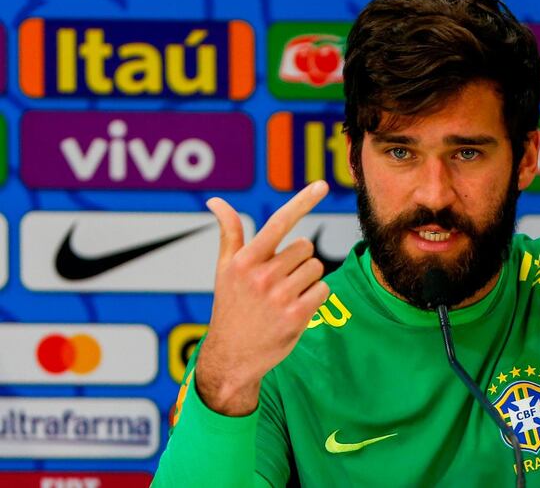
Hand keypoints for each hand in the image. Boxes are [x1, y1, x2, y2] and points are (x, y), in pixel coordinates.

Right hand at [195, 181, 330, 415]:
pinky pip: (322, 290)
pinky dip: (314, 298)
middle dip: (298, 261)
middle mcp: (261, 276)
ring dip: (307, 280)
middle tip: (279, 281)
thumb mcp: (224, 270)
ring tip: (284, 297)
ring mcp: (279, 297)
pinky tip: (294, 310)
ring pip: (315, 268)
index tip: (322, 185)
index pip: (279, 222)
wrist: (232, 356)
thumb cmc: (231, 306)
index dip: (303, 201)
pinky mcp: (296, 316)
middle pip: (305, 247)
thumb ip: (229, 234)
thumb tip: (215, 201)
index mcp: (244, 260)